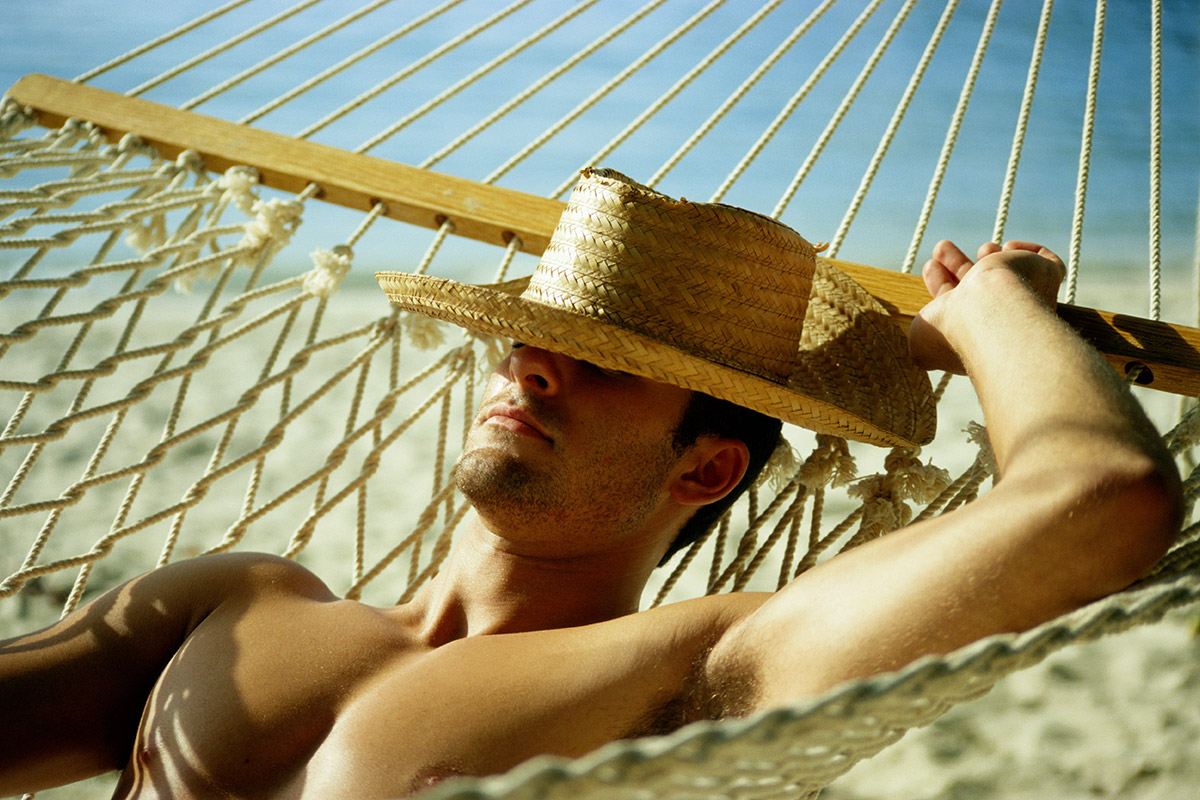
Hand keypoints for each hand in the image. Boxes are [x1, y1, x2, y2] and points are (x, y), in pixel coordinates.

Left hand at [909, 240, 1065, 373]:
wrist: (988, 313)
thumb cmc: (951, 331)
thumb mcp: (920, 343)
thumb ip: (917, 341)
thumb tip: (918, 353)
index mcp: (974, 333)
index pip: (959, 307)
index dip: (942, 285)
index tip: (930, 266)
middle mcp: (1002, 318)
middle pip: (981, 288)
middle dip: (958, 264)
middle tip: (941, 248)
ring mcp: (1027, 300)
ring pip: (1013, 273)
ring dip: (990, 254)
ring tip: (982, 249)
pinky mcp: (1047, 278)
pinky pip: (1049, 264)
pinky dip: (1030, 251)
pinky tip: (1008, 249)